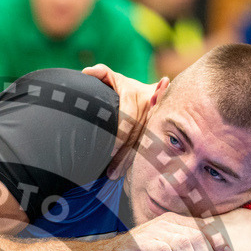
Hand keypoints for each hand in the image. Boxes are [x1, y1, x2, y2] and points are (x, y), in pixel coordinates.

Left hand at [82, 63, 162, 179]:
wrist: (154, 93)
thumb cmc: (124, 88)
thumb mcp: (114, 78)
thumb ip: (101, 73)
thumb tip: (87, 72)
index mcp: (137, 96)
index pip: (128, 120)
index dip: (119, 137)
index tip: (110, 151)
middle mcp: (150, 109)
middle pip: (136, 137)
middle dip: (124, 156)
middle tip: (110, 173)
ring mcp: (158, 122)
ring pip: (144, 147)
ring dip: (130, 164)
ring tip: (116, 177)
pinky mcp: (163, 134)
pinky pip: (152, 151)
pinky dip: (140, 164)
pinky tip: (129, 178)